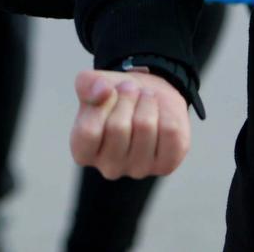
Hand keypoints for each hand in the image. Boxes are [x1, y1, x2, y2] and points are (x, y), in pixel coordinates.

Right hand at [68, 69, 191, 180]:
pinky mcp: (166, 165)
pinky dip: (167, 113)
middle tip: (130, 88)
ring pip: (145, 127)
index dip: (101, 103)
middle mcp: (109, 167)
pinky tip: (160, 114)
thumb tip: (103, 91)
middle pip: (118, 128)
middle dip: (127, 98)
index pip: (89, 132)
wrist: (148, 98)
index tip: (109, 89)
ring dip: (147, 102)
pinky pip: (170, 132)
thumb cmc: (115, 96)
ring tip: (145, 97)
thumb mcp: (93, 84)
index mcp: (83, 151)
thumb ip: (88, 84)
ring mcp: (138, 169)